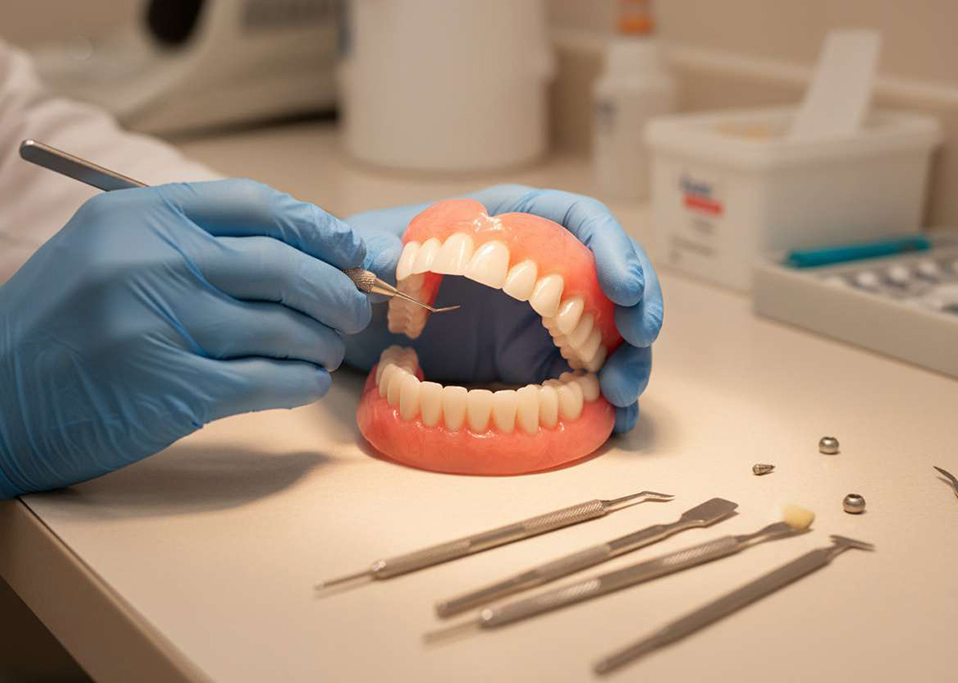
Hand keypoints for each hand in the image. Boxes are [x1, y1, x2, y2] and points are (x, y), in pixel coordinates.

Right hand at [0, 180, 369, 525]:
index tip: (354, 249)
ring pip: (282, 327)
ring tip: (327, 348)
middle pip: (283, 266)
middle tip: (353, 308)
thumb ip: (190, 242)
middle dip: (336, 290)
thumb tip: (297, 251)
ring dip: (321, 341)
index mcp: (139, 215)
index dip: (319, 228)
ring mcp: (161, 325)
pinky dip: (298, 381)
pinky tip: (305, 381)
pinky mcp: (171, 389)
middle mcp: (151, 261)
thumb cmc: (55, 322)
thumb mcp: (107, 250)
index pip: (257, 206)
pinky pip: (265, 379)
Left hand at [345, 184, 662, 433]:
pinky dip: (603, 398)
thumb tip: (394, 259)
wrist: (358, 315)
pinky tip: (612, 420)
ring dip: (628, 360)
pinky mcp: (534, 360)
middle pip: (609, 277)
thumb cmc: (368, 264)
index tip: (622, 287)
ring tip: (622, 394)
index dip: (611, 248)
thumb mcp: (366, 249)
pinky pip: (584, 375)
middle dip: (637, 308)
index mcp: (510, 221)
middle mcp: (537, 264)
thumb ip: (376, 247)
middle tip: (639, 341)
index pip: (577, 220)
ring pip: (608, 331)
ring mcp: (540, 315)